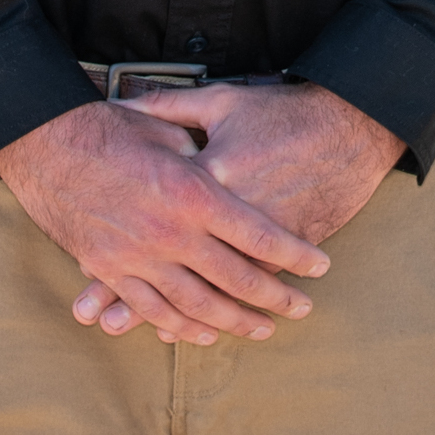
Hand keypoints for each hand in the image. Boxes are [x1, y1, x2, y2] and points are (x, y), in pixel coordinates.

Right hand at [0, 99, 329, 346]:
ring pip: (197, 305)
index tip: (319, 267)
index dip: (294, 255)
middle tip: (302, 309)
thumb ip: (204, 157)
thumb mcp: (171, 128)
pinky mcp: (110, 270)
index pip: (259, 236)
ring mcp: (137, 257)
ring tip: (262, 329)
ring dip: (234, 322)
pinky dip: (181, 326)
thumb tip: (227, 174)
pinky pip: (152, 309)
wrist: (43, 142)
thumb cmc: (110, 126)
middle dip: (275, 297)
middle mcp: (170, 232)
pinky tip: (203, 334)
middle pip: (236, 278)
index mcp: (193, 192)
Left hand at [67, 84, 402, 333]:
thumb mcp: (220, 102)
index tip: (87, 270)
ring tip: (145, 334)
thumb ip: (166, 106)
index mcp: (204, 179)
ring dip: (177, 316)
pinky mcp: (285, 251)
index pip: (150, 218)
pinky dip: (225, 308)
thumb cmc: (281, 112)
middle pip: (173, 264)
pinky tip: (205, 328)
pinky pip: (246, 288)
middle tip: (104, 323)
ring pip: (211, 287)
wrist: (347, 127)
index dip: (116, 248)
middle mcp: (226, 217)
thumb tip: (120, 100)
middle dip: (135, 298)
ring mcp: (256, 240)